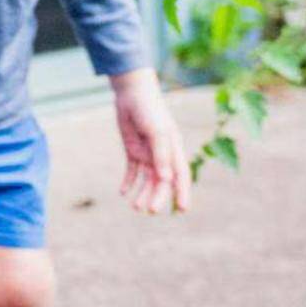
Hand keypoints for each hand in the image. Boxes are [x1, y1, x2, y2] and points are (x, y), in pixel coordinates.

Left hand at [111, 68, 190, 214]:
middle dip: (158, 197)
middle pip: (162, 182)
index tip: (182, 210)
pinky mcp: (133, 150)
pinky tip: (123, 193)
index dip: (182, 193)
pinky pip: (132, 171)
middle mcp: (162, 155)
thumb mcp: (157, 132)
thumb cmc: (150, 110)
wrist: (132, 95)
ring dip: (142, 193)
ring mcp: (147, 153)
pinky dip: (128, 182)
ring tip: (136, 207)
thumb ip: (161, 155)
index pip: (181, 176)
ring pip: (146, 179)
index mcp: (174, 150)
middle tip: (151, 211)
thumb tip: (165, 178)